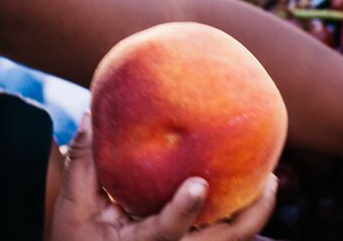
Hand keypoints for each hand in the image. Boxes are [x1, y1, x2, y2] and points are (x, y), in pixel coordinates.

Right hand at [47, 116, 278, 240]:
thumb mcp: (72, 207)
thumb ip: (83, 162)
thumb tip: (92, 113)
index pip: (165, 231)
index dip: (183, 209)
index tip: (199, 184)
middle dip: (252, 214)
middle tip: (271, 178)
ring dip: (253, 215)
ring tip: (269, 181)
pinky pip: (221, 236)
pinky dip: (238, 217)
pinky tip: (247, 189)